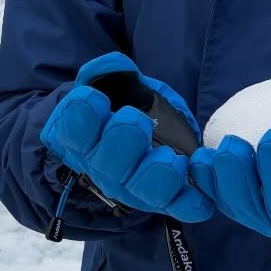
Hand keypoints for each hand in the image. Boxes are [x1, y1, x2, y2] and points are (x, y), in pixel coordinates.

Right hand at [40, 54, 212, 222]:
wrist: (145, 135)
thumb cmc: (122, 104)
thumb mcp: (113, 84)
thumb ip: (107, 72)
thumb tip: (113, 64)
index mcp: (83, 140)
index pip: (71, 134)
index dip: (80, 119)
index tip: (94, 98)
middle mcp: (105, 169)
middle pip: (107, 167)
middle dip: (121, 143)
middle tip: (136, 120)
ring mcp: (136, 188)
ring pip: (144, 191)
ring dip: (156, 175)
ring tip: (171, 158)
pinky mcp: (170, 199)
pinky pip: (183, 206)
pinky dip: (193, 202)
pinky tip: (199, 179)